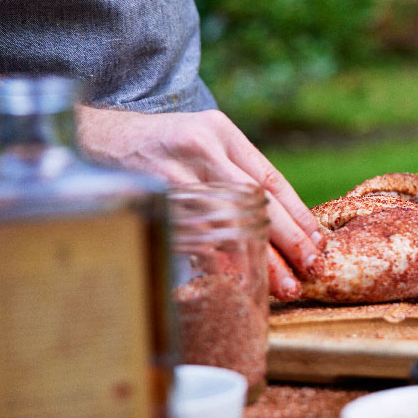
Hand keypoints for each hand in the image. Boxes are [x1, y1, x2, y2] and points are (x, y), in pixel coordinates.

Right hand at [77, 107, 319, 299]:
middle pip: (256, 202)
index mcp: (220, 133)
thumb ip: (238, 170)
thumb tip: (284, 221)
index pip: (270, 179)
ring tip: (281, 285)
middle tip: (311, 268)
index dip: (299, 214)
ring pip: (227, 225)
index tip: (319, 242)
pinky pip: (192, 239)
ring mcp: (173, 177)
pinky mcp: (153, 202)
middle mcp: (200, 151)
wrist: (99, 136)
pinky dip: (217, 262)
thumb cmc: (163, 144)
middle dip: (288, 240)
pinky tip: (237, 280)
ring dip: (257, 258)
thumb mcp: (204, 139)